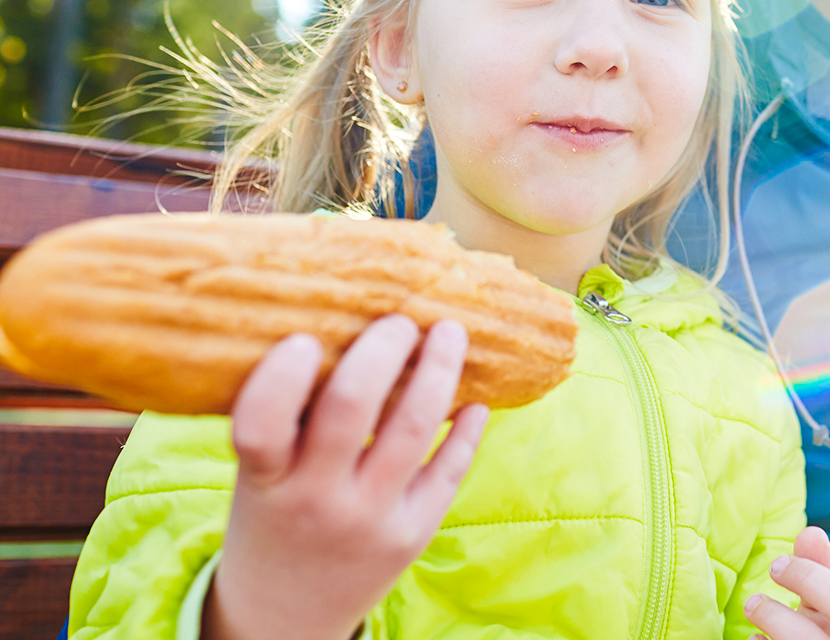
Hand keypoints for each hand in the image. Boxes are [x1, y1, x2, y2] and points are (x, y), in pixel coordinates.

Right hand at [202, 315, 489, 639]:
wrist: (285, 619)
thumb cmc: (271, 521)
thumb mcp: (258, 478)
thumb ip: (286, 421)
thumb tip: (334, 323)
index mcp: (264, 482)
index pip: (261, 427)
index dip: (282, 378)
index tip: (305, 338)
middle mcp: (317, 501)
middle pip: (353, 410)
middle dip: (383, 351)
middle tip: (399, 320)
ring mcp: (371, 519)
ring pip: (414, 429)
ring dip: (439, 370)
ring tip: (450, 333)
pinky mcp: (414, 533)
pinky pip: (450, 469)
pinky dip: (467, 428)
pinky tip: (473, 399)